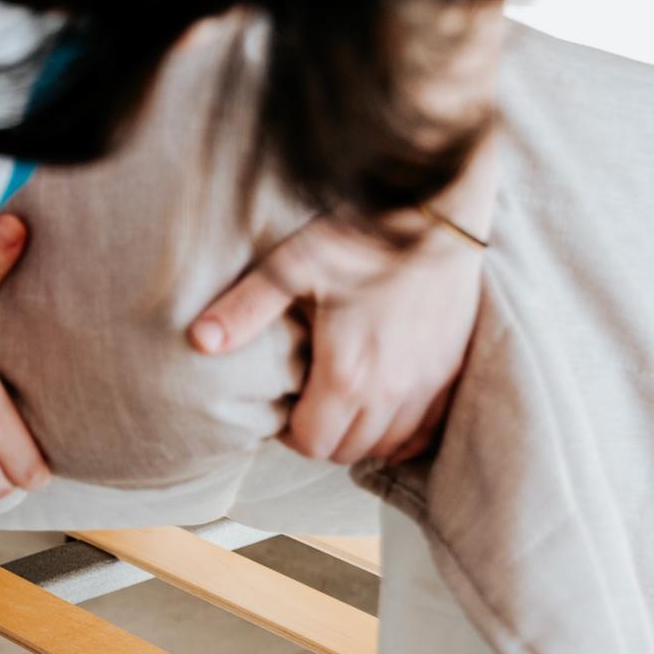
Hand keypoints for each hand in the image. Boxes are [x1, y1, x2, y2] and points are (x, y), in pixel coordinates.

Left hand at [187, 213, 481, 464]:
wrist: (437, 203)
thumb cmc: (360, 233)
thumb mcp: (292, 267)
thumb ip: (246, 309)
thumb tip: (199, 341)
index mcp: (347, 376)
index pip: (311, 444)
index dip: (290, 433)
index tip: (285, 405)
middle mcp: (392, 392)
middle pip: (347, 450)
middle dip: (322, 434)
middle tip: (309, 401)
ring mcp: (428, 382)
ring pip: (389, 444)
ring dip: (361, 433)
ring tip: (343, 399)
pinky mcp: (454, 368)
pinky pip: (428, 428)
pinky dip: (403, 428)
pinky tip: (384, 402)